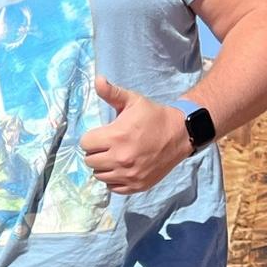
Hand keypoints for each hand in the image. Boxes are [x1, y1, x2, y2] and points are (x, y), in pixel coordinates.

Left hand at [78, 77, 190, 194]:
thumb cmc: (153, 116)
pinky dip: (114, 179)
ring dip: (103, 166)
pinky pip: (112, 187)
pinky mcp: (137, 185)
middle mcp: (121, 158)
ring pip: (99, 175)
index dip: (92, 138)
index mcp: (116, 137)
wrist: (181, 134)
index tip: (103, 134)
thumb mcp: (133, 101)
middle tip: (109, 145)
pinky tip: (122, 168)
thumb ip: (112, 93)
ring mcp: (129, 174)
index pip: (85, 144)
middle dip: (96, 151)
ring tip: (115, 156)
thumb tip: (97, 79)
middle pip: (89, 160)